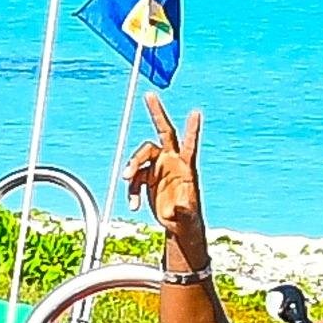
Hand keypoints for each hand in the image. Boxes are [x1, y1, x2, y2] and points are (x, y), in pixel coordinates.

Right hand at [133, 104, 209, 247]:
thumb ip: (182, 211)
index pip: (190, 144)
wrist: (177, 227)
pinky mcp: (147, 177)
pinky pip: (134, 177)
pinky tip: (134, 205)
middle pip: (162, 132)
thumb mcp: (185, 217)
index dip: (192, 129)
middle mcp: (171, 161)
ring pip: (140, 156)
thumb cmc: (187, 220)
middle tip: (149, 95)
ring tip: (126, 180)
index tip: (196, 112)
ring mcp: (158, 167)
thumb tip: (177, 207)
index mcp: (186, 167)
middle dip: (156, 112)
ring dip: (131, 166)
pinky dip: (131, 190)